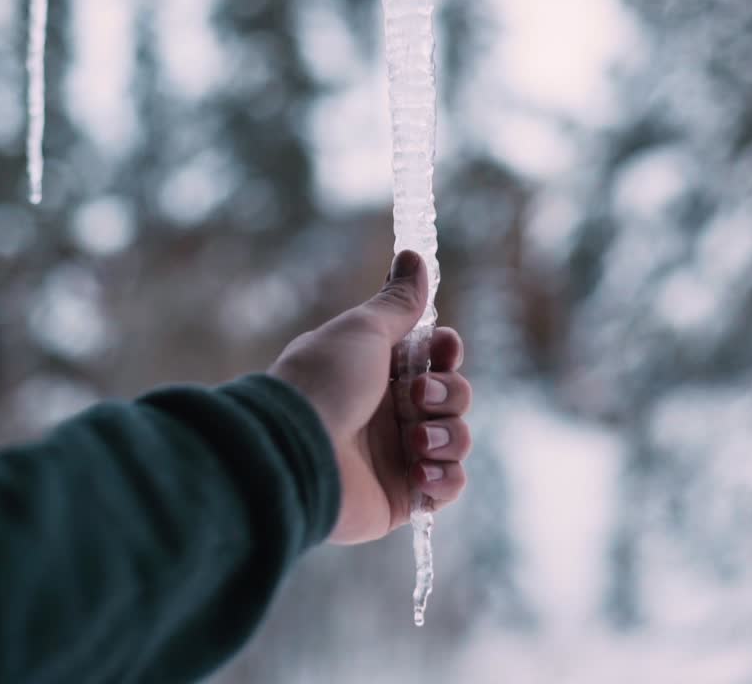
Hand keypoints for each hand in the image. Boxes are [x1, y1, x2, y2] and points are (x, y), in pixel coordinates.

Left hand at [269, 251, 471, 544]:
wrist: (294, 451)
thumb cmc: (323, 383)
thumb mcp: (363, 331)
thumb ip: (397, 302)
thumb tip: (414, 255)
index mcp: (379, 373)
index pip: (435, 360)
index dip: (448, 353)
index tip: (443, 346)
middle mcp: (389, 414)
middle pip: (455, 398)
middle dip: (448, 394)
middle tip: (415, 398)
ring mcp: (397, 456)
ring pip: (457, 441)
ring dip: (448, 436)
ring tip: (414, 441)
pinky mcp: (401, 497)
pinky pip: (448, 487)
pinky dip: (444, 478)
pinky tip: (419, 471)